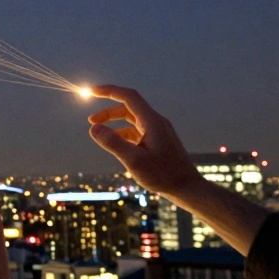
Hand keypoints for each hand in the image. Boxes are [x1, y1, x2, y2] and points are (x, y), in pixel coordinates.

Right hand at [88, 85, 268, 253]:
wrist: (188, 188)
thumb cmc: (162, 175)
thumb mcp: (134, 160)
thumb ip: (113, 143)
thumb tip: (93, 128)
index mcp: (152, 121)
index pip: (128, 96)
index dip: (108, 91)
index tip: (91, 92)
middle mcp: (156, 122)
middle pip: (128, 107)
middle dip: (108, 112)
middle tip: (91, 121)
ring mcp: (159, 131)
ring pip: (132, 119)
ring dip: (115, 123)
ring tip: (100, 133)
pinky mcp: (159, 141)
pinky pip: (137, 130)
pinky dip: (123, 133)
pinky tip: (116, 144)